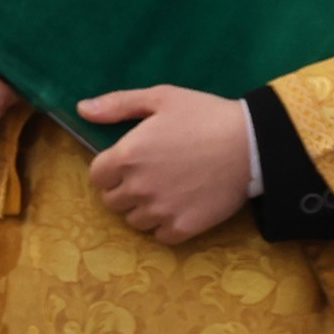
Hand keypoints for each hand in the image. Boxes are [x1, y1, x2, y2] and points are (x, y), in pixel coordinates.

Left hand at [78, 86, 253, 245]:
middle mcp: (137, 187)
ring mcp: (159, 211)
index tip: (129, 164)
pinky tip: (182, 206)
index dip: (110, 170)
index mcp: (127, 156)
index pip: (96, 177)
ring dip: (144, 209)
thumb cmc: (205, 115)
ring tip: (169, 190)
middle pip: (112, 201)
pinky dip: (166, 225)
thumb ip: (118, 104)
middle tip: (151, 176)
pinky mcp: (181, 228)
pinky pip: (160, 235)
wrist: (252, 143)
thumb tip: (81, 109)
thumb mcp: (162, 98)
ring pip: (134, 221)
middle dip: (125, 190)